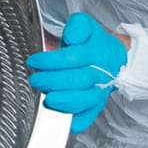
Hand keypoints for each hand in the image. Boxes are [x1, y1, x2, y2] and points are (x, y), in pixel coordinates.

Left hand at [27, 12, 127, 132]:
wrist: (113, 57)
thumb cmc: (92, 43)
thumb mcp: (85, 25)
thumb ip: (78, 26)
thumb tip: (71, 38)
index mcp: (95, 53)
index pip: (72, 58)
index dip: (51, 61)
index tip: (34, 61)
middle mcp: (99, 73)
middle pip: (78, 80)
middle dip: (53, 82)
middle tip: (35, 80)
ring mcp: (99, 90)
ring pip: (86, 100)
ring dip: (66, 102)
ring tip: (48, 100)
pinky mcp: (97, 104)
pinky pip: (91, 115)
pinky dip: (81, 120)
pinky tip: (69, 122)